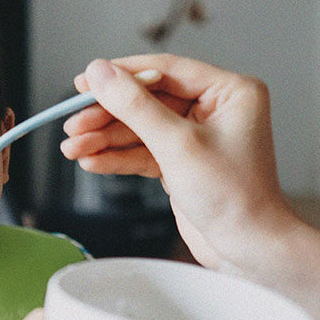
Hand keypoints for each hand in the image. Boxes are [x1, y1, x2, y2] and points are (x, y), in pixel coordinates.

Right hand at [62, 54, 292, 272]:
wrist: (247, 249)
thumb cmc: (234, 197)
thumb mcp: (177, 145)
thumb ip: (135, 106)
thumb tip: (100, 73)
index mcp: (228, 91)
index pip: (164, 71)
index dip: (120, 76)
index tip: (84, 83)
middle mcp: (212, 109)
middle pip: (145, 101)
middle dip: (106, 116)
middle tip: (73, 124)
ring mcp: (194, 137)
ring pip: (138, 129)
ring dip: (104, 139)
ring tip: (73, 148)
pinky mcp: (179, 162)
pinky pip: (141, 151)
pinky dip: (116, 158)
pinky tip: (92, 161)